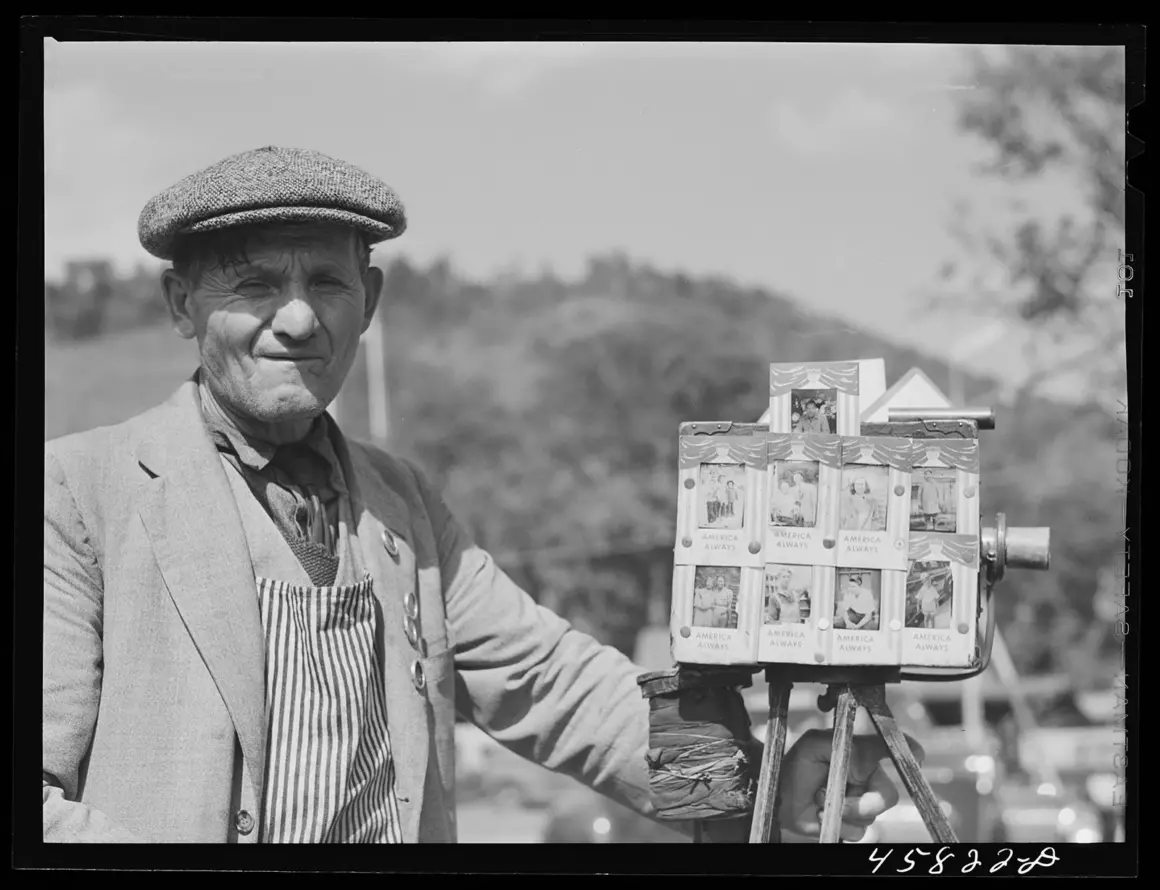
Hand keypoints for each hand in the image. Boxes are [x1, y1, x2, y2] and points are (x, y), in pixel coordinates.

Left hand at [776, 729, 924, 842]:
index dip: (909, 753)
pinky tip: (822, 815)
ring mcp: (860, 801)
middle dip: (863, 803)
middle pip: (887, 795)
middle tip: (838, 802)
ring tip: (820, 801)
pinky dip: (839, 826)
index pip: (891, 751)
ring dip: (843, 813)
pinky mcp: (853, 823)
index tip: (917, 755)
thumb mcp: (813, 746)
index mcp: (859, 755)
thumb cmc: (794, 768)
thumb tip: (866, 762)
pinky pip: (859, 832)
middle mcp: (865, 778)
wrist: (779, 798)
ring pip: (872, 816)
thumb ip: (843, 746)